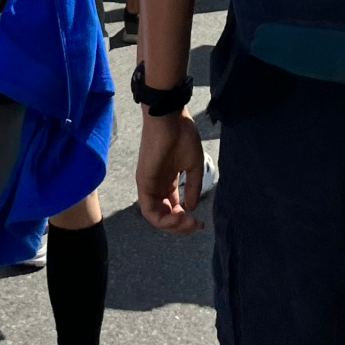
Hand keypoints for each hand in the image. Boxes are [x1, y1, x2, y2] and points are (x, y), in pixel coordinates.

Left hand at [136, 112, 205, 232]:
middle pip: (164, 215)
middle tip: (195, 225)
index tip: (200, 222)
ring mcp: (148, 186)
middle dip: (180, 226)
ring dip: (172, 225)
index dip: (185, 218)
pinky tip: (179, 216)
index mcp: (168, 182)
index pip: (173, 207)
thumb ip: (193, 187)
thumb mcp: (194, 165)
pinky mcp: (143, 184)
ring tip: (187, 222)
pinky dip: (163, 219)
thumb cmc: (183, 136)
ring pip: (155, 217)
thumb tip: (191, 207)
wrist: (170, 119)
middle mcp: (156, 187)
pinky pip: (149, 210)